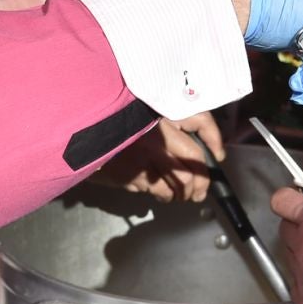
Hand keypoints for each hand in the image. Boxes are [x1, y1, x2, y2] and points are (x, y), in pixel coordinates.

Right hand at [100, 112, 222, 202]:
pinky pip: (156, 190)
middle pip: (191, 166)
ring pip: (177, 184)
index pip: (199, 131)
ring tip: (181, 194)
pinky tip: (161, 192)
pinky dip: (162, 194)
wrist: (84, 129)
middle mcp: (156, 138)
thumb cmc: (119, 119)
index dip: (213, 147)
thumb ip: (179, 119)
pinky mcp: (130, 176)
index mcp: (162, 117)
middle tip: (199, 192)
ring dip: (182, 193)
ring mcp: (143, 159)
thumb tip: (207, 145)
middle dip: (200, 184)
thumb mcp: (149, 109)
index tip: (218, 158)